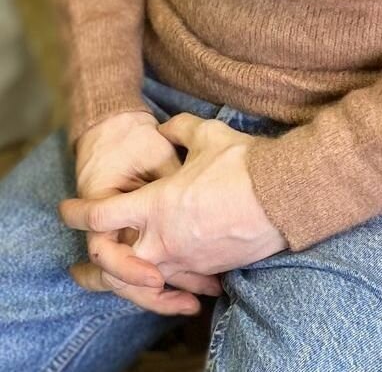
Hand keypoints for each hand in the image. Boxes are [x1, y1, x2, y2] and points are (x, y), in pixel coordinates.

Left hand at [60, 115, 287, 283]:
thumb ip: (179, 129)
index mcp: (156, 206)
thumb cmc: (243, 164)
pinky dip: (167, 282)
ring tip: (124, 282)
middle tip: (80, 267)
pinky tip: (169, 279)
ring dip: (130, 282)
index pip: (102, 215)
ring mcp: (186, 259)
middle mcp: (164, 239)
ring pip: (145, 281)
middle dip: (95, 268)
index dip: (78, 212)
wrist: (284, 195)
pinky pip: (178, 281)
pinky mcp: (210, 269)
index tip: (67, 209)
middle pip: (114, 267)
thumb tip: (167, 129)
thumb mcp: (207, 134)